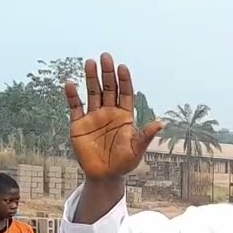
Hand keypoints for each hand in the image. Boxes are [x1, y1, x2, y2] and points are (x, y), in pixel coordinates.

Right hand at [65, 53, 164, 180]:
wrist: (105, 176)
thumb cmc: (124, 163)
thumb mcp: (137, 149)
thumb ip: (146, 135)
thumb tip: (161, 123)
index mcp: (124, 116)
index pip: (125, 93)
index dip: (124, 80)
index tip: (123, 67)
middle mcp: (109, 112)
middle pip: (109, 88)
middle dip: (107, 73)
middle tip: (106, 56)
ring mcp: (94, 117)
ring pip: (93, 93)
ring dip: (91, 78)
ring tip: (90, 62)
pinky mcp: (79, 124)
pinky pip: (75, 106)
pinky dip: (72, 95)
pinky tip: (70, 83)